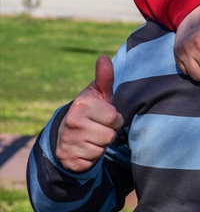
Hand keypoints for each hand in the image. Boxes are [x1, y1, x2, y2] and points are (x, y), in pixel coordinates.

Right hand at [56, 55, 123, 172]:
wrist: (67, 135)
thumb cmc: (90, 111)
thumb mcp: (98, 94)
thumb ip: (104, 77)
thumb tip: (104, 57)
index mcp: (82, 105)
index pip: (115, 118)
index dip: (114, 118)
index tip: (104, 116)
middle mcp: (73, 122)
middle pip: (110, 135)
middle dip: (108, 132)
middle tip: (98, 127)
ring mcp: (69, 142)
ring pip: (102, 148)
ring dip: (101, 144)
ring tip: (92, 137)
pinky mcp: (70, 159)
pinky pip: (93, 160)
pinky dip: (92, 156)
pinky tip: (85, 148)